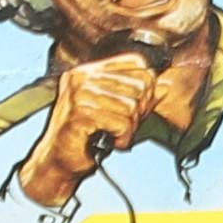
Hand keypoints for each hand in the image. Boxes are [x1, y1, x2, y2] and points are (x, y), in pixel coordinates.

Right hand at [18, 42, 174, 214]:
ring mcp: (79, 94)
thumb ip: (139, 97)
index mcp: (89, 70)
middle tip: (126, 126)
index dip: (147, 85)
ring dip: (130, 128)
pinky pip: (120, 123)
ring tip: (117, 135)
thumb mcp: (116, 111)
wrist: (57, 161)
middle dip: (139, 111)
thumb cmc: (84, 136)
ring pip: (132, 106)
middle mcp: (82, 77)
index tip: (140, 105)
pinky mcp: (79, 114)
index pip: (136, 61)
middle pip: (139, 84)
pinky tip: (111, 142)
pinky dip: (122, 138)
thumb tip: (165, 86)